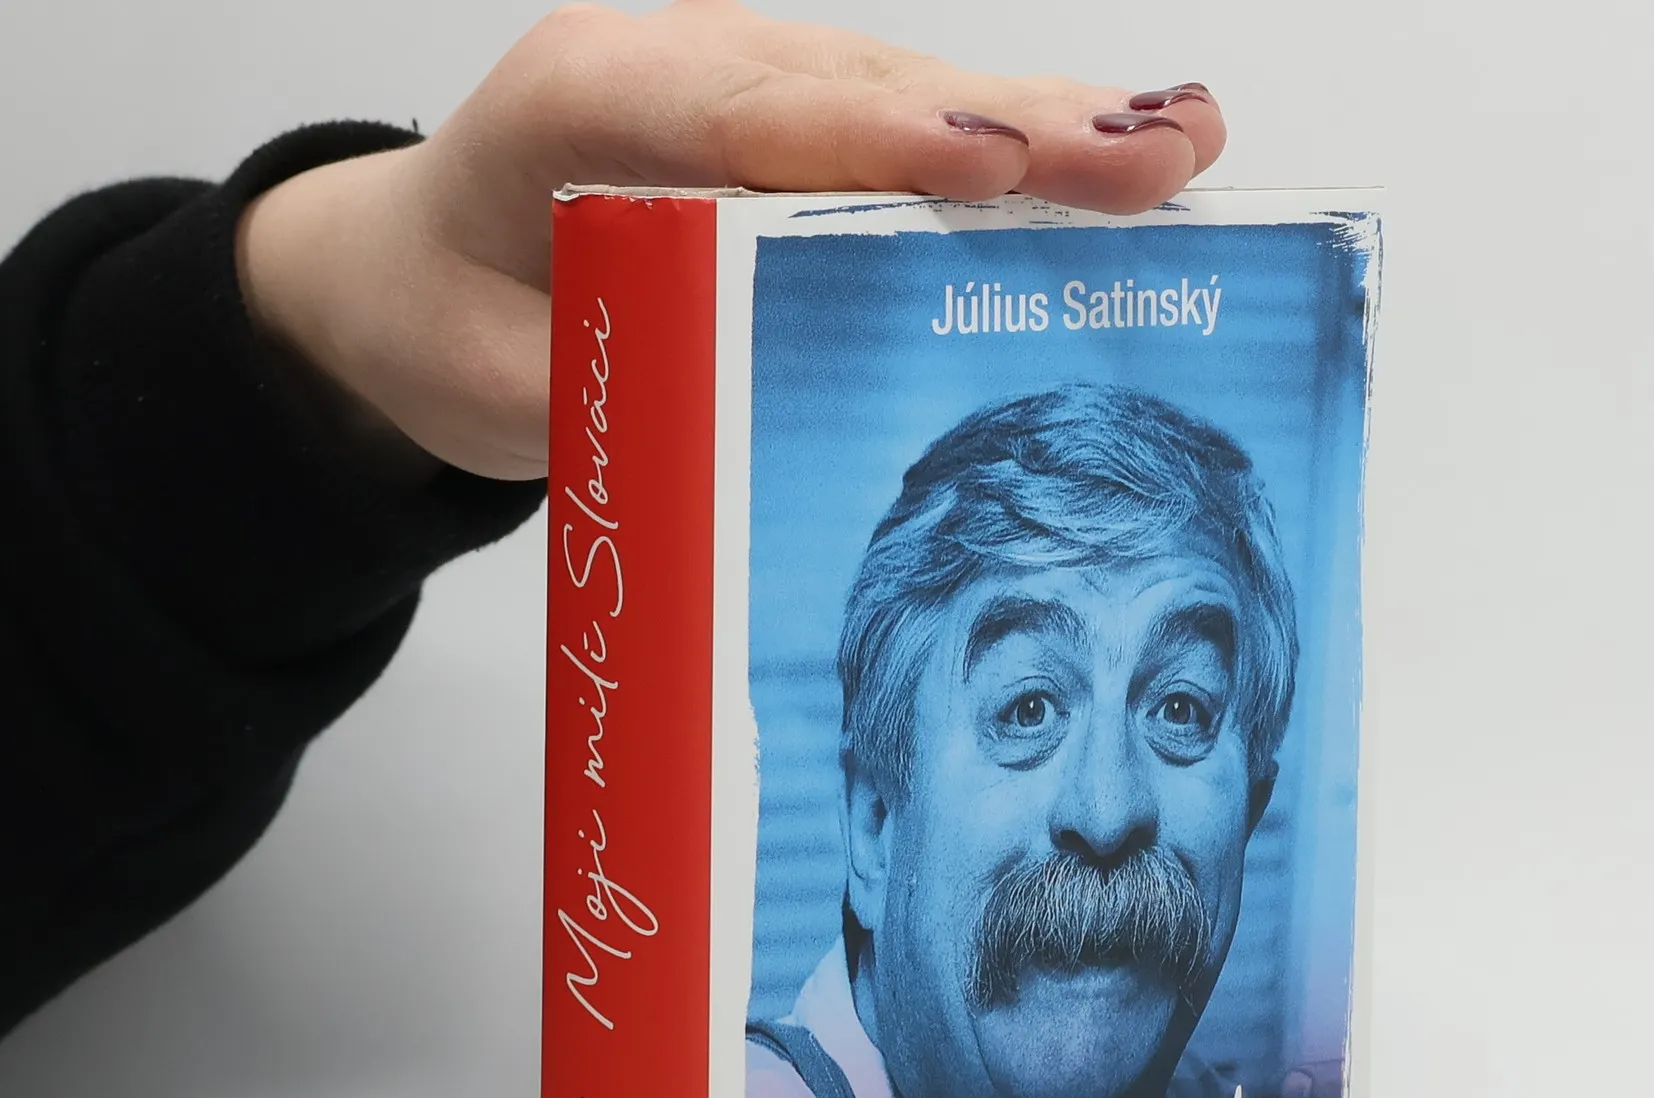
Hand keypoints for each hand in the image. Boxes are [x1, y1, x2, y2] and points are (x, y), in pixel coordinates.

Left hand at [234, 1, 1225, 480]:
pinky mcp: (797, 110)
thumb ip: (612, 395)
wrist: (421, 259)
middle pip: (859, 86)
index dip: (871, 138)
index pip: (736, 116)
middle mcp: (678, 63)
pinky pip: (917, 117)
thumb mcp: (502, 387)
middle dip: (1011, 123)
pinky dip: (1025, 141)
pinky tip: (1131, 147)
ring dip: (1051, 122)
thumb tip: (750, 428)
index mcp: (578, 107)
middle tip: (1148, 158)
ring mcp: (748, 75)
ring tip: (1184, 147)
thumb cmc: (456, 312)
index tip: (985, 163)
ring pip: (912, 89)